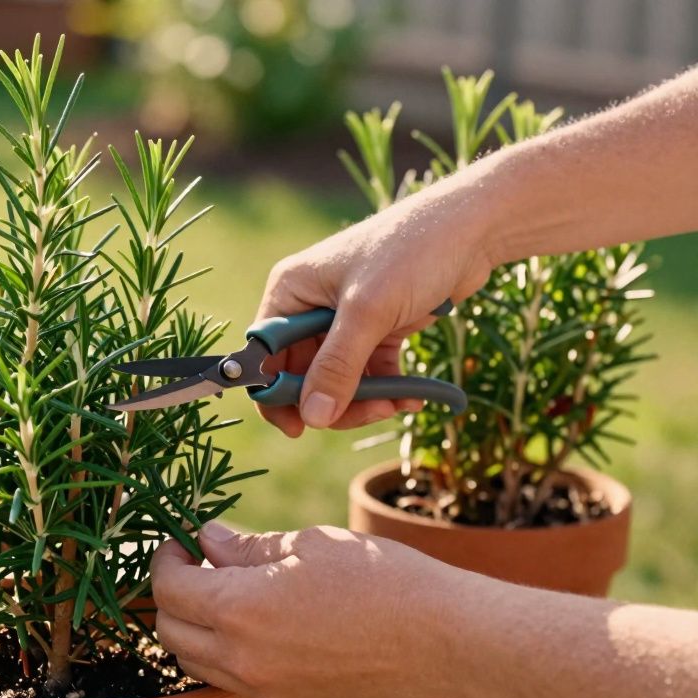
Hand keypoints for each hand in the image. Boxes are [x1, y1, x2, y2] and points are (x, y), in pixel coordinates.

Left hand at [151, 522, 464, 697]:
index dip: (165, 559)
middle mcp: (244, 658)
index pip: (168, 589)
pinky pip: (234, 680)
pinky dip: (226, 653)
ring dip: (195, 627)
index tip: (180, 542)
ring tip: (226, 594)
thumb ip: (245, 547)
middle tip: (197, 565)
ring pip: (197, 662)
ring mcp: (267, 688)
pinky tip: (258, 624)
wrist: (445, 638)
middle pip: (170, 631)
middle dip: (172, 594)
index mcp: (241, 610)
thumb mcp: (308, 545)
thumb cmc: (380, 578)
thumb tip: (205, 539)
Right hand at [257, 181, 496, 435]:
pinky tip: (412, 397)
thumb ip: (337, 367)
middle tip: (372, 412)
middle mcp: (310, 306)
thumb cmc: (410, 252)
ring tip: (398, 404)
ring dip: (365, 399)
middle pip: (303, 375)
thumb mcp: (368, 312)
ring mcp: (344, 319)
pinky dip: (387, 389)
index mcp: (290, 292)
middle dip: (333, 401)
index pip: (265, 357)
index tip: (299, 429)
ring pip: (338, 379)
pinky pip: (370, 372)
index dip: (276, 395)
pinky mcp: (378, 328)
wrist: (473, 228)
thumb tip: (313, 418)